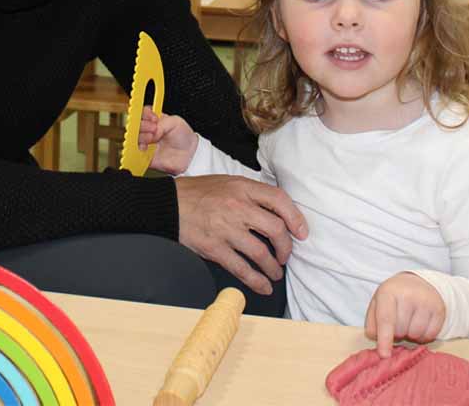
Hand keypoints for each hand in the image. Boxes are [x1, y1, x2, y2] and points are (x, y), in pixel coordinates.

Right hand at [137, 107, 198, 174]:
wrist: (190, 154)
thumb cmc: (184, 137)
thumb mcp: (176, 122)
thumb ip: (162, 122)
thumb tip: (153, 130)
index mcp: (154, 120)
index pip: (142, 113)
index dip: (145, 114)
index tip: (153, 118)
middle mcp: (148, 131)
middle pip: (135, 125)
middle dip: (142, 125)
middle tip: (154, 129)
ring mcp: (145, 143)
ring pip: (133, 138)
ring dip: (141, 136)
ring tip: (152, 139)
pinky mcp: (145, 156)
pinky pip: (135, 152)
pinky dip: (138, 149)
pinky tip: (146, 148)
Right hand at [174, 175, 307, 295]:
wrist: (167, 205)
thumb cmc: (196, 193)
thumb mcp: (226, 182)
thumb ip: (250, 193)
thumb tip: (274, 210)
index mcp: (242, 188)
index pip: (279, 199)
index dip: (295, 217)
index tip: (301, 232)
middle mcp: (237, 207)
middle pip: (275, 229)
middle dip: (286, 247)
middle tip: (285, 255)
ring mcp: (226, 229)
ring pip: (261, 253)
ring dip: (273, 267)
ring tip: (276, 272)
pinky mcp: (214, 248)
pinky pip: (241, 268)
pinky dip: (256, 281)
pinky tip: (263, 286)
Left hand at [364, 272, 445, 357]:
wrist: (418, 283)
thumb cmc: (393, 298)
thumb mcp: (377, 304)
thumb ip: (372, 323)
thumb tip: (377, 341)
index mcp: (388, 292)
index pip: (386, 319)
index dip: (384, 339)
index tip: (384, 355)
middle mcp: (408, 294)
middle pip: (401, 330)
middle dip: (397, 334)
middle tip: (399, 323)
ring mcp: (425, 301)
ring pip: (416, 334)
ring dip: (411, 335)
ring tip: (409, 323)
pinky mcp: (439, 309)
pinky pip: (430, 335)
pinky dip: (423, 336)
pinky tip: (420, 324)